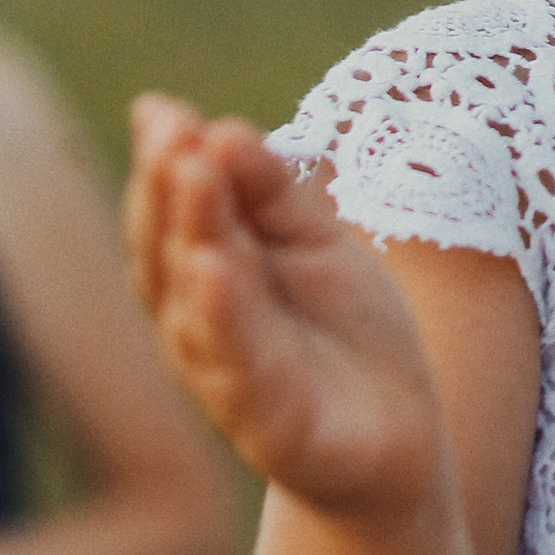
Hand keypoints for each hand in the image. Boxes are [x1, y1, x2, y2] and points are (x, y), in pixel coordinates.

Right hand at [126, 99, 447, 524]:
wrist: (393, 443)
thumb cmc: (343, 331)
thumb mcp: (316, 243)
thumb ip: (271, 191)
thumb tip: (215, 125)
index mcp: (207, 275)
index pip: (173, 213)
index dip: (163, 163)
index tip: (161, 111)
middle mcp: (202, 325)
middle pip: (169, 252)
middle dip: (168, 191)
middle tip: (172, 132)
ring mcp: (230, 375)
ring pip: (196, 305)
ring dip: (191, 238)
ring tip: (191, 178)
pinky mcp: (269, 423)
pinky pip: (239, 367)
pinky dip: (222, 319)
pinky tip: (213, 272)